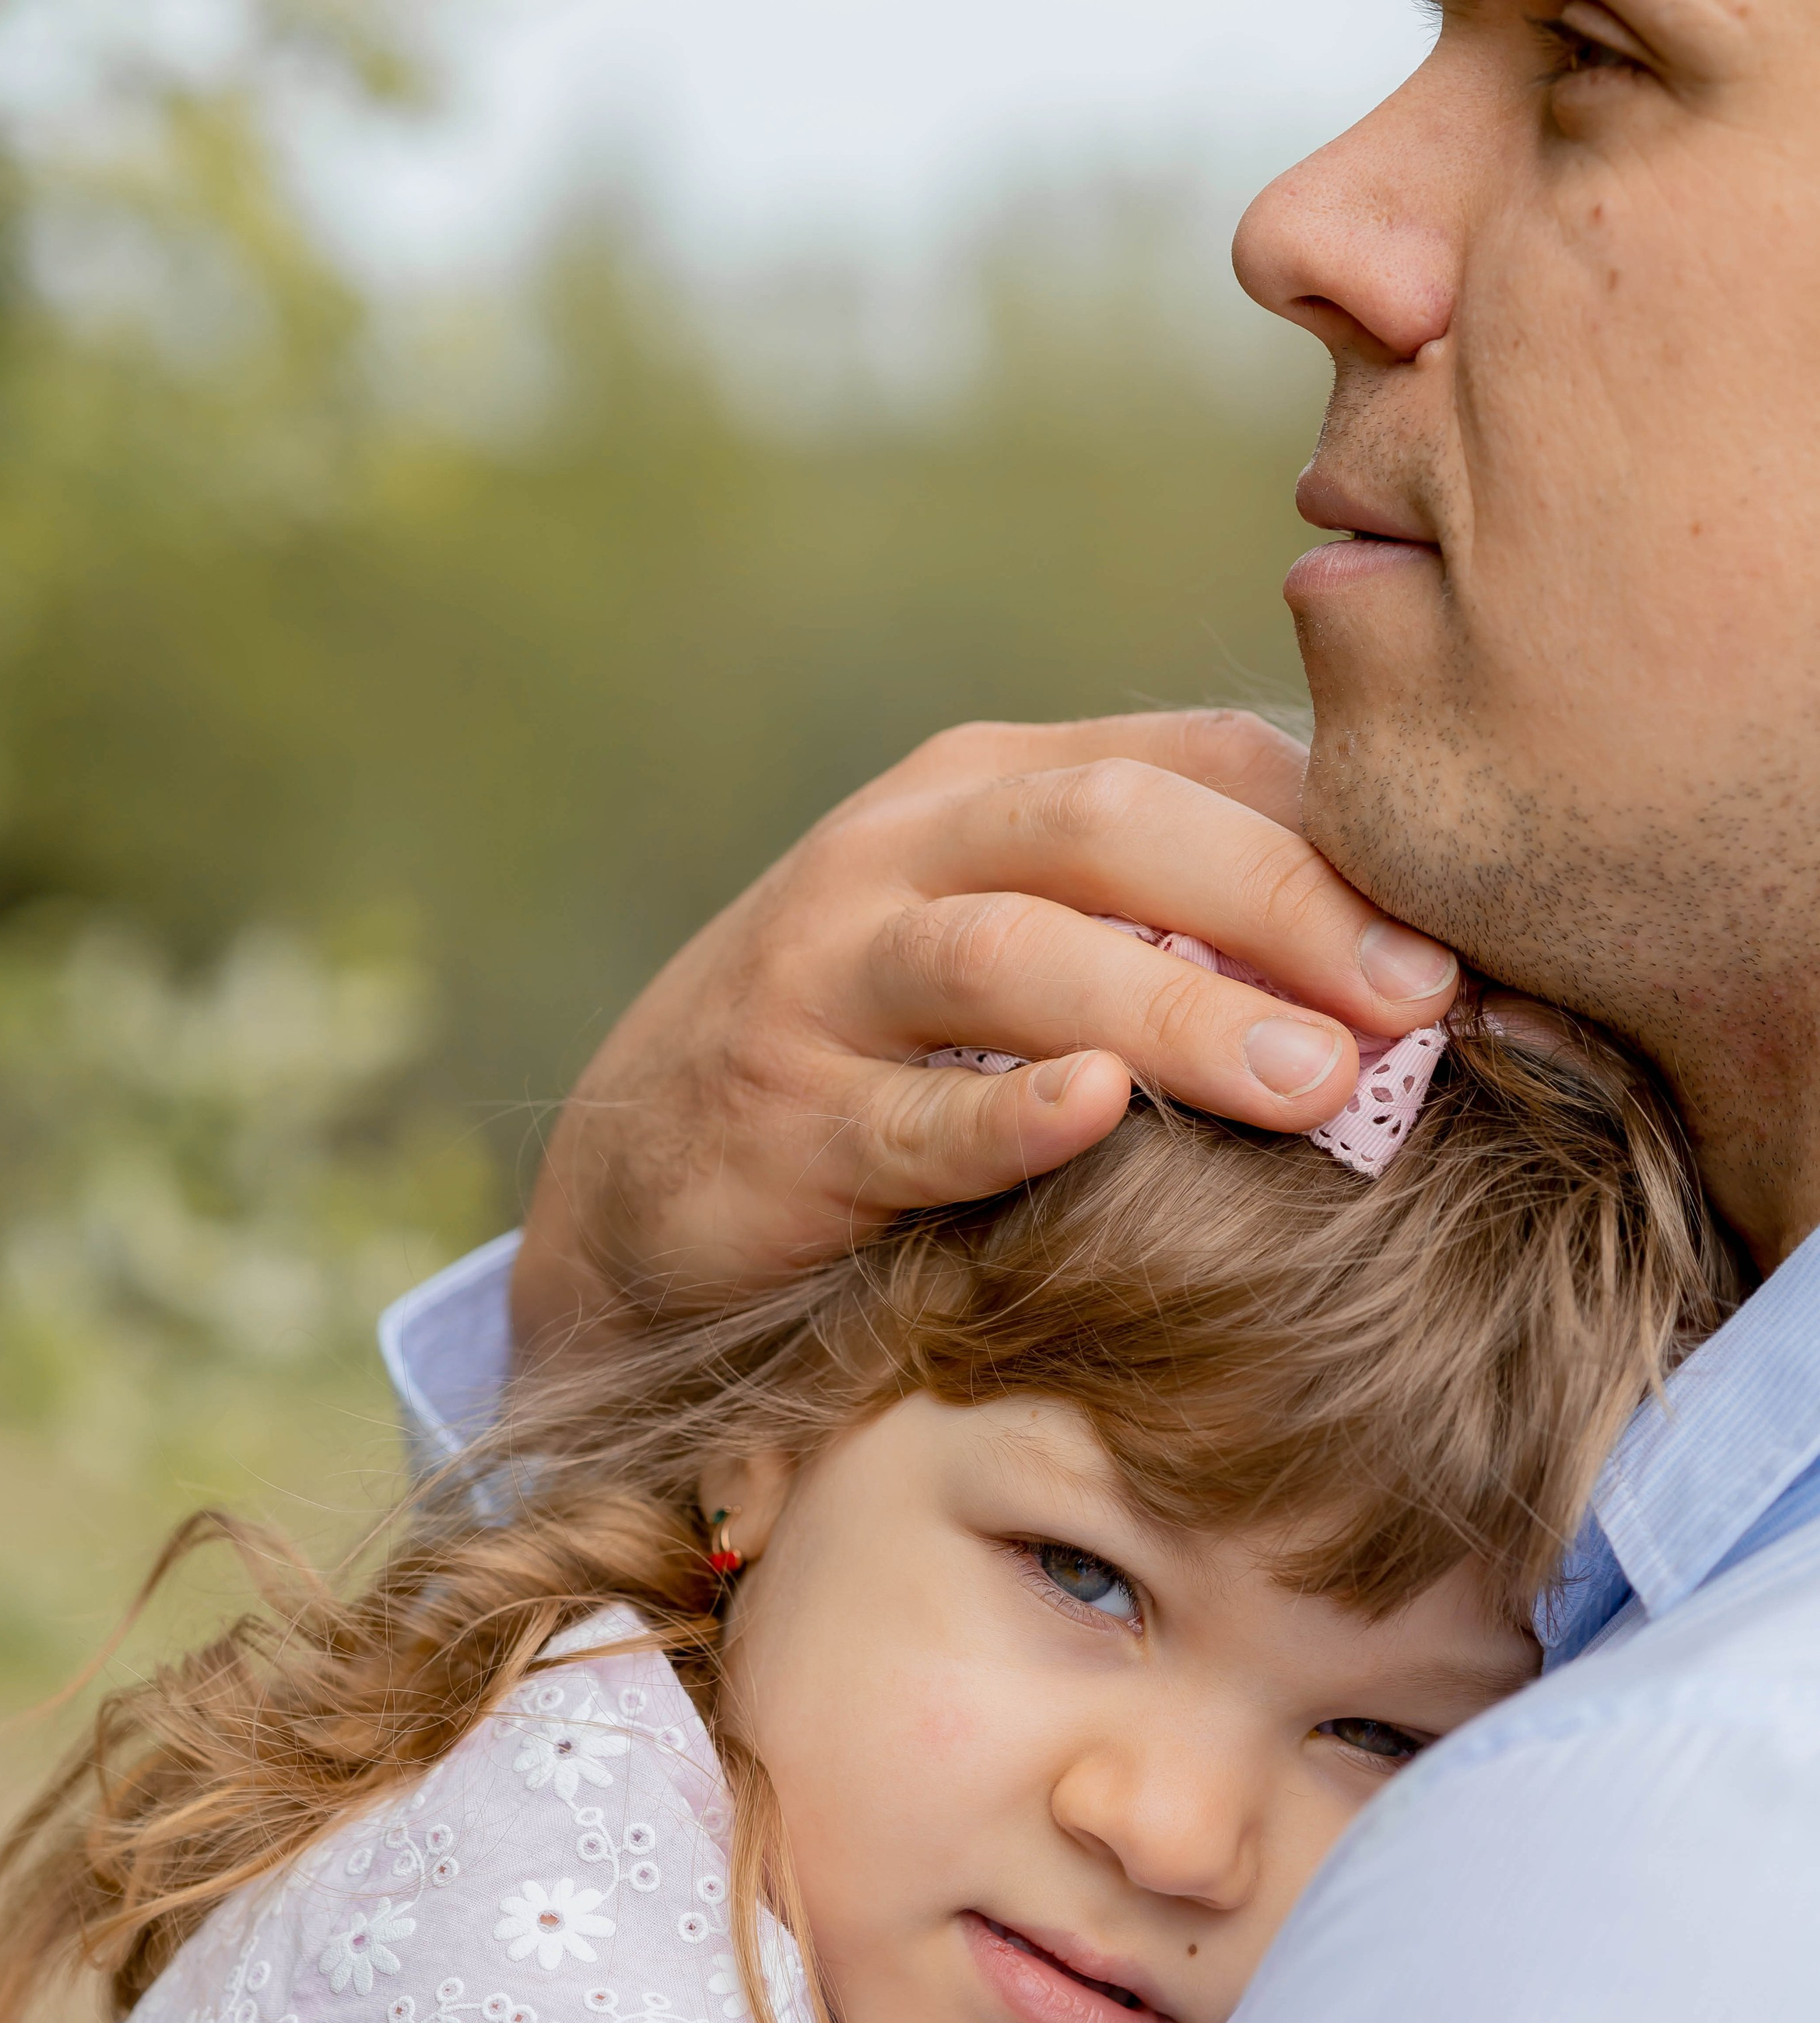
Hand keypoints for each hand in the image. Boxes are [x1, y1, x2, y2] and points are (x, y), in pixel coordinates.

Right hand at [512, 710, 1457, 1350]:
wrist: (644, 1170)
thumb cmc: (882, 1055)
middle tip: (1422, 1000)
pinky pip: (910, 1111)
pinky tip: (1095, 1114)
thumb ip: (1162, 924)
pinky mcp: (783, 1115)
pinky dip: (1005, 1111)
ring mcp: (829, 976)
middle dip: (1284, 905)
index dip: (1338, 841)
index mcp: (986, 789)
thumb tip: (1404, 970)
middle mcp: (904, 852)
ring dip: (1179, 1009)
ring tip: (1319, 1084)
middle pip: (1115, 827)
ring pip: (1018, 953)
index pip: (1191, 762)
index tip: (1468, 941)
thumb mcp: (1010, 945)